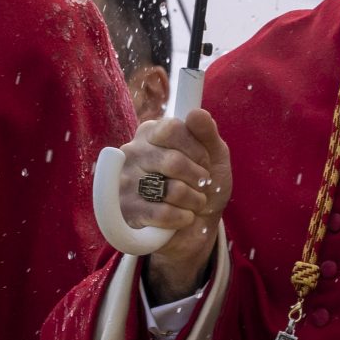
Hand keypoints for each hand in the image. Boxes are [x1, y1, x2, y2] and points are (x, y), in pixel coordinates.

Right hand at [121, 108, 232, 302]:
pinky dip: (182, 218)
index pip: (172, 129)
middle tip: (201, 186)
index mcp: (150, 133)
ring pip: (171, 190)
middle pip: (173, 162)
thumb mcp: (214, 156)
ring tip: (193, 203)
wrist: (197, 226)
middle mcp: (132, 153)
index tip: (204, 162)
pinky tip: (183, 217)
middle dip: (200, 178)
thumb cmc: (202, 184)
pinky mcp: (125, 212)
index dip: (197, 150)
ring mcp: (125, 183)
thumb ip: (207, 133)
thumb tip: (197, 113)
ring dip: (194, 201)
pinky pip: (161, 214)